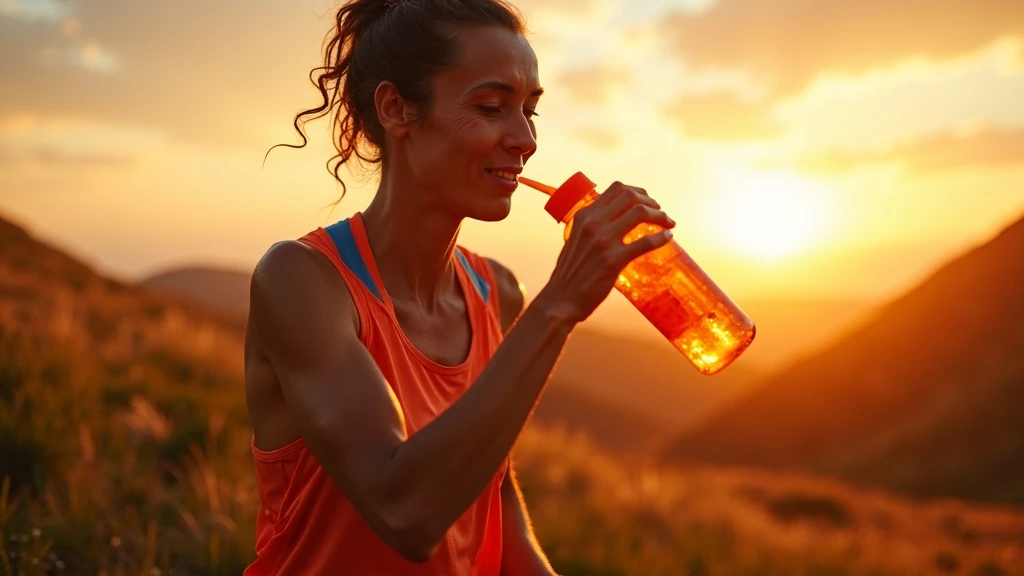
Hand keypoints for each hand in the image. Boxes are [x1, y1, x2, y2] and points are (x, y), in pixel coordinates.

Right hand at [537, 181, 674, 323]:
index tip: (647, 201)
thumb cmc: (570, 274)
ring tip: (668, 223)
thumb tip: (615, 221)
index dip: (638, 191)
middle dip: (651, 201)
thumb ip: (592, 227)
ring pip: (640, 213)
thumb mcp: (576, 240)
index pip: (616, 189)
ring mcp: (603, 241)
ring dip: (660, 216)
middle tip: (661, 213)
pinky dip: (661, 238)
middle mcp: (593, 223)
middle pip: (631, 196)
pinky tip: (667, 238)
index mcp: (584, 216)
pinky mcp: (613, 261)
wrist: (561, 300)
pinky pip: (645, 242)